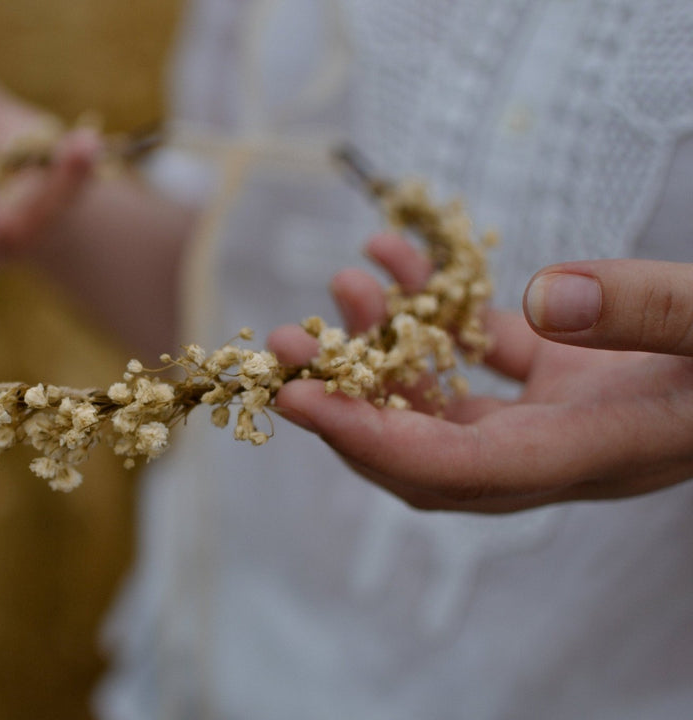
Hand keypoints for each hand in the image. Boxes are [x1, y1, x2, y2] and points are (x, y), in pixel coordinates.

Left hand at [268, 233, 692, 512]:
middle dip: (345, 404)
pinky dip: (438, 310)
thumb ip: (647, 314)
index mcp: (589, 455)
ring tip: (350, 273)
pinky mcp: (564, 375)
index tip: (298, 400)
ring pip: (443, 398)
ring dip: (385, 344)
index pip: (452, 471)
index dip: (369, 442)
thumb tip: (545, 297)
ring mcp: (556, 414)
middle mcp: (558, 449)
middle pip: (423, 451)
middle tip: (283, 348)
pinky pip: (481, 351)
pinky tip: (406, 255)